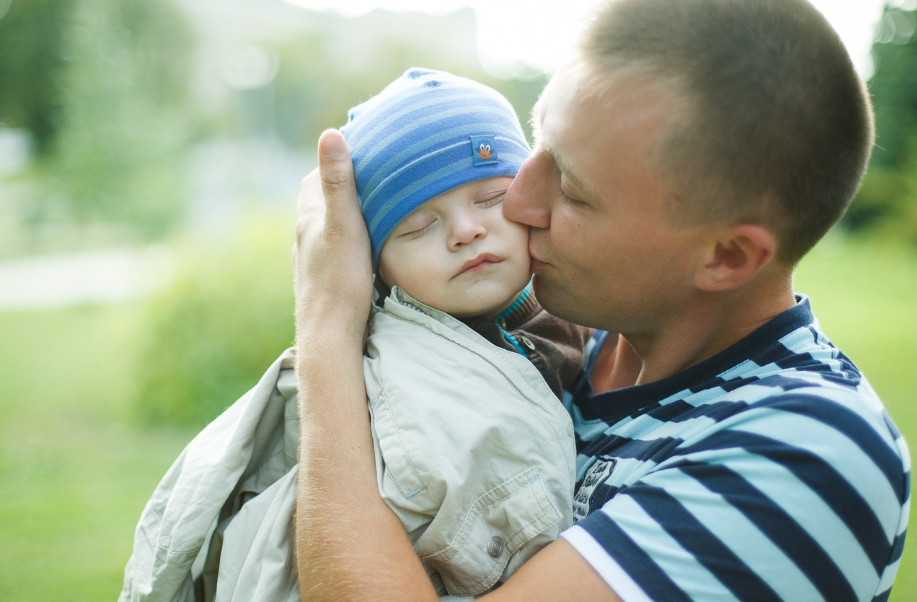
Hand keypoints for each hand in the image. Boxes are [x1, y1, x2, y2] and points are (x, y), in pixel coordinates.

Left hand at [293, 129, 372, 339]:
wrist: (330, 338)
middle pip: (321, 203)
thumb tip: (331, 134)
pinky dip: (349, 241)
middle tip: (373, 178)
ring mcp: (312, 262)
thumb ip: (338, 183)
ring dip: (346, 217)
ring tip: (374, 209)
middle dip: (342, 189)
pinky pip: (335, 251)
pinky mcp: (322, 282)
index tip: (360, 151)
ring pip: (328, 230)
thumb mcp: (345, 227)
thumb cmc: (339, 283)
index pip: (315, 179)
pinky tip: (365, 249)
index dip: (335, 162)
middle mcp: (305, 239)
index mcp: (309, 220)